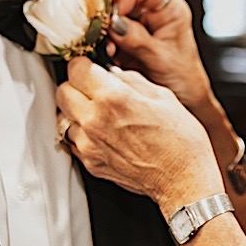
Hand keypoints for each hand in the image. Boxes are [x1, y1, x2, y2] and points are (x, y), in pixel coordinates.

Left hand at [56, 57, 221, 216]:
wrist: (183, 180)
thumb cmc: (181, 142)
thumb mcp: (162, 96)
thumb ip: (130, 80)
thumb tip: (113, 73)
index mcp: (113, 98)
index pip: (76, 68)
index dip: (84, 64)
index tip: (91, 67)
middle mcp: (95, 121)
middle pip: (62, 91)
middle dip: (77, 85)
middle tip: (94, 88)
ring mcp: (89, 145)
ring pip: (64, 117)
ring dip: (78, 111)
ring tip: (101, 113)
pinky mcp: (90, 163)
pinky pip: (74, 140)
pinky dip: (84, 134)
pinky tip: (104, 133)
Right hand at [107, 0, 215, 111]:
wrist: (185, 105)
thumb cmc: (185, 80)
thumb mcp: (163, 59)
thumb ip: (139, 40)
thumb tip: (115, 24)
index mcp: (169, 9)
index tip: (116, 9)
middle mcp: (150, 15)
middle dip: (110, 14)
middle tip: (104, 31)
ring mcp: (135, 29)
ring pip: (109, 19)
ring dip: (103, 33)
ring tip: (108, 50)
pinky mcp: (122, 45)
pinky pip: (105, 38)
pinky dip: (101, 47)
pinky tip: (105, 57)